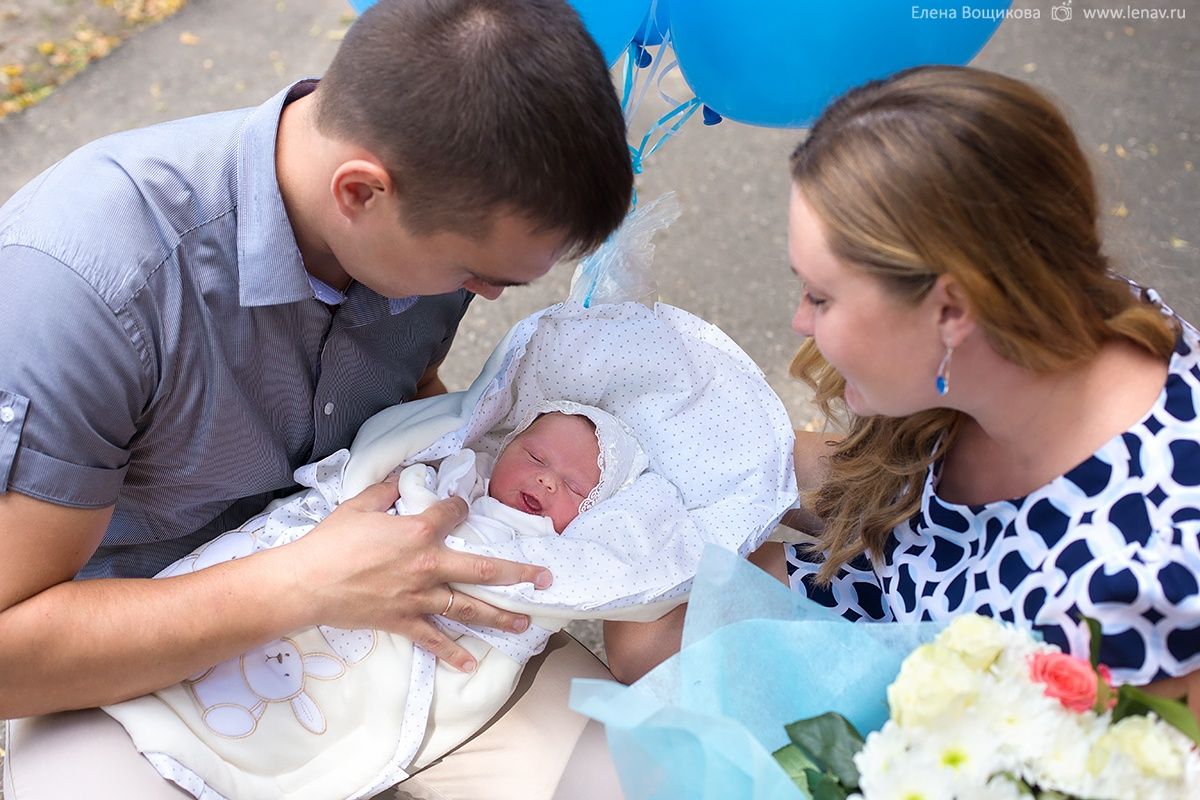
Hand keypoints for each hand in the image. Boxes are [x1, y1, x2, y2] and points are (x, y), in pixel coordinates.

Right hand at [280, 481, 552, 671]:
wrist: (307, 582)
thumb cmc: (331, 541)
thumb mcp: (360, 505)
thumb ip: (387, 490)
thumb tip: (404, 479)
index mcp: (419, 532)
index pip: (452, 514)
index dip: (460, 507)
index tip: (462, 507)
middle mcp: (428, 565)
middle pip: (483, 569)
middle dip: (517, 572)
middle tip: (544, 577)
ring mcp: (419, 597)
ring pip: (469, 607)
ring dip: (500, 615)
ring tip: (525, 621)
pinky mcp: (404, 621)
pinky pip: (434, 640)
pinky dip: (452, 653)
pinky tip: (471, 663)